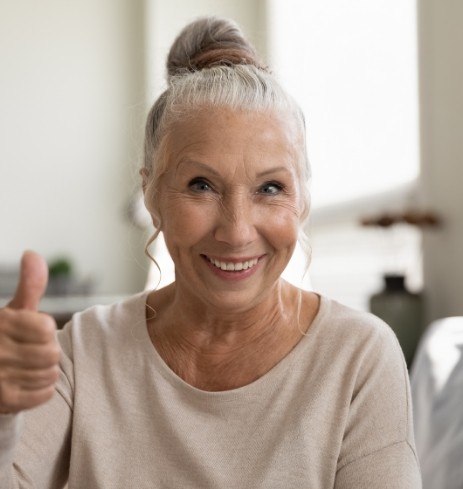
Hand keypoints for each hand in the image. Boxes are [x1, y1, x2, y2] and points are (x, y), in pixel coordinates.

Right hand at [0, 251, 60, 413]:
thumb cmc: (4, 337)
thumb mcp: (13, 310)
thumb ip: (29, 284)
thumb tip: (32, 253)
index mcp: (1, 323)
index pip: (45, 328)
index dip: (45, 330)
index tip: (32, 332)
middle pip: (51, 353)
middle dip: (47, 352)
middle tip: (32, 351)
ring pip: (50, 374)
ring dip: (45, 371)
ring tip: (30, 367)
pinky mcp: (3, 400)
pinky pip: (43, 394)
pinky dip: (42, 389)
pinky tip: (28, 382)